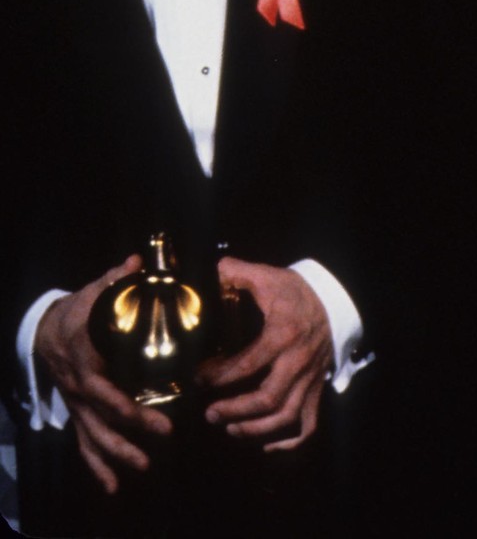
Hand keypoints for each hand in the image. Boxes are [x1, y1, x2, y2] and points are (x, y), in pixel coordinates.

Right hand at [34, 255, 172, 492]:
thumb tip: (139, 261)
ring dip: (114, 457)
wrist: (44, 330)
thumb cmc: (77, 311)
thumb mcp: (93, 293)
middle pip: (101, 422)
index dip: (131, 411)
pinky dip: (96, 466)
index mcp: (87, 365)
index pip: (107, 393)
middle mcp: (80, 391)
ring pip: (92, 437)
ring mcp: (77, 405)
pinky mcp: (78, 413)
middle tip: (161, 443)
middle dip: (129, 437)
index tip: (160, 421)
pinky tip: (111, 487)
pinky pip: (84, 443)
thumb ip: (116, 279)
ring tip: (140, 471)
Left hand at [196, 258, 331, 450]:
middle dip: (235, 411)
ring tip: (230, 429)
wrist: (335, 299)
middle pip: (268, 399)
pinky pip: (308, 425)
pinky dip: (288, 442)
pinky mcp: (317, 389)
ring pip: (287, 416)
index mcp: (283, 335)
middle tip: (209, 414)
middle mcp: (300, 361)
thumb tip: (205, 271)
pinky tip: (265, 446)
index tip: (196, 380)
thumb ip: (235, 273)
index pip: (247, 364)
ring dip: (256, 429)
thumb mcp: (268, 277)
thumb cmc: (296, 291)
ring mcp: (311, 379)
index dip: (218, 377)